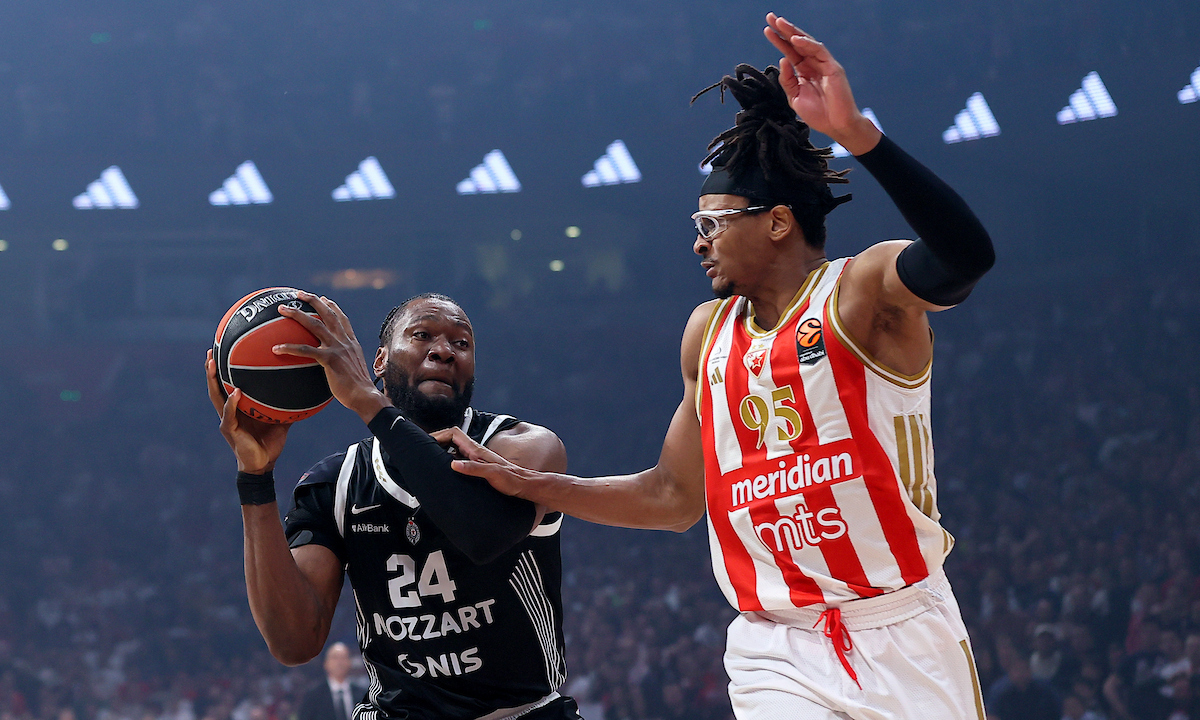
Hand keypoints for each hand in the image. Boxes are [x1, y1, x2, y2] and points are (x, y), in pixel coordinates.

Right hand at [206, 349, 290, 472]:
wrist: (264, 464)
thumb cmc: (270, 442)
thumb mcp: (280, 419)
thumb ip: (286, 404)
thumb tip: (302, 390)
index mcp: (237, 408)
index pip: (226, 385)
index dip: (222, 370)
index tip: (222, 350)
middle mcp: (228, 412)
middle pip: (215, 386)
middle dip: (211, 369)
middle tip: (211, 350)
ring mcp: (227, 420)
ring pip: (215, 397)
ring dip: (213, 380)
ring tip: (213, 364)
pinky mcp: (230, 430)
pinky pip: (229, 414)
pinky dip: (232, 403)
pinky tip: (235, 392)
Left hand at [272, 291, 391, 423]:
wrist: (365, 396)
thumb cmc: (358, 390)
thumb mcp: (353, 370)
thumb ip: (345, 362)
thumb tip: (335, 367)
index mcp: (351, 342)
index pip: (341, 318)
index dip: (332, 306)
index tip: (323, 298)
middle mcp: (344, 341)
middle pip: (327, 314)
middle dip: (312, 300)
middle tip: (298, 294)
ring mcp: (337, 348)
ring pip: (314, 324)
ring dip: (297, 314)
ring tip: (282, 309)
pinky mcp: (329, 359)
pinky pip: (305, 350)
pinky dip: (290, 348)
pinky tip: (276, 348)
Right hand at [431, 427, 533, 498]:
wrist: (525, 485)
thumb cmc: (512, 480)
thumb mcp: (492, 474)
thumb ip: (473, 468)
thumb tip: (453, 463)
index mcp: (476, 450)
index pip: (453, 433)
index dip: (439, 434)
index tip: (426, 441)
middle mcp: (476, 452)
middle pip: (452, 439)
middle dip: (438, 441)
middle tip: (424, 449)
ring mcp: (477, 459)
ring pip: (455, 449)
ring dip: (443, 451)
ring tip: (431, 458)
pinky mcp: (479, 467)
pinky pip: (460, 460)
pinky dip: (450, 461)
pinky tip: (447, 470)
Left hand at [763, 13, 879, 152]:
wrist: (836, 126)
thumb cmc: (819, 115)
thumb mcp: (795, 98)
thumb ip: (788, 80)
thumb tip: (782, 59)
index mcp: (804, 72)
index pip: (790, 52)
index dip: (779, 40)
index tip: (766, 29)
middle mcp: (813, 65)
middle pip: (797, 43)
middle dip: (784, 30)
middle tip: (771, 17)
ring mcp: (824, 65)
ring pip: (808, 43)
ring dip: (793, 32)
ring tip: (780, 23)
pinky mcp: (833, 68)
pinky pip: (819, 52)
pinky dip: (807, 44)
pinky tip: (795, 39)